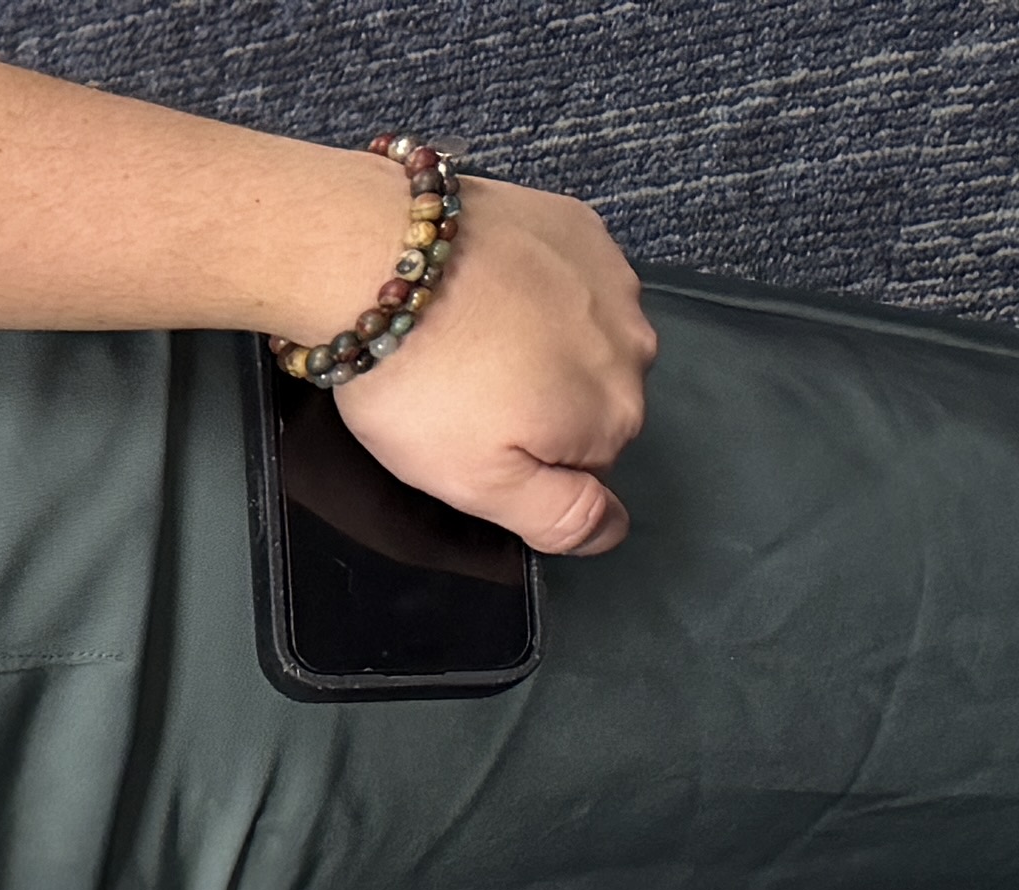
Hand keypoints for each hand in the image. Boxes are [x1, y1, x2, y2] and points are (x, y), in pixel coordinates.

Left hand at [344, 174, 654, 558]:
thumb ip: (557, 516)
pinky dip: (530, 289)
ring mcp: (613, 279)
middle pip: (590, 397)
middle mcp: (635, 344)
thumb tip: (612, 531)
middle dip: (536, 401)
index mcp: (615, 414)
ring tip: (464, 340)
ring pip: (583, 335)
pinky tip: (478, 291)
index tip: (473, 440)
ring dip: (534, 343)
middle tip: (461, 392)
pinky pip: (568, 276)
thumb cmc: (422, 382)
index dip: (524, 458)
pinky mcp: (580, 228)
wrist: (383, 261)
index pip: (588, 464)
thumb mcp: (479, 482)